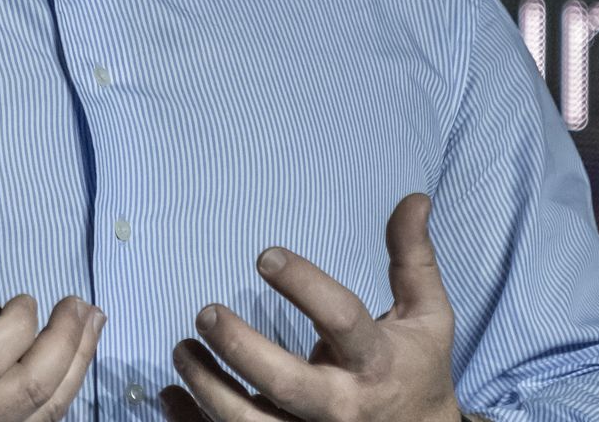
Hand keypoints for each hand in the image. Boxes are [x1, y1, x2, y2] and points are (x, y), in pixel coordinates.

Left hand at [163, 193, 460, 421]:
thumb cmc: (416, 369)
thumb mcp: (427, 315)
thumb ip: (412, 258)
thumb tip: (414, 198)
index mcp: (375, 362)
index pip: (341, 320)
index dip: (305, 286)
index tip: (265, 255)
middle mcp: (342, 405)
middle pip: (286, 384)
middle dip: (241, 349)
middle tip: (205, 313)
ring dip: (208, 390)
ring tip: (182, 351)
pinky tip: (171, 396)